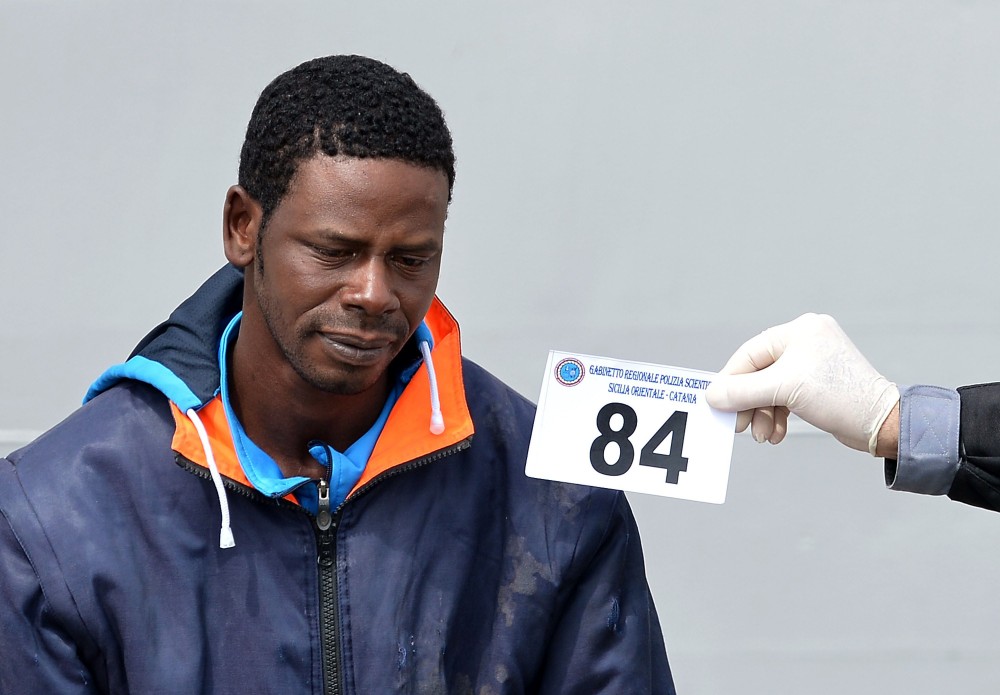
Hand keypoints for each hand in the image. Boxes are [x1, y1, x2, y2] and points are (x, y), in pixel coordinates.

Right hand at [705, 313, 898, 454]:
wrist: (882, 422)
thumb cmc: (840, 396)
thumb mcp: (784, 390)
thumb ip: (743, 391)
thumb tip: (713, 395)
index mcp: (799, 331)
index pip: (750, 354)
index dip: (731, 381)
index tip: (718, 403)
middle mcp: (806, 341)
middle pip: (760, 373)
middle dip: (750, 403)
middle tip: (739, 426)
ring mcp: (813, 362)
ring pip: (772, 388)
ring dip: (763, 414)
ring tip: (762, 436)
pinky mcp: (818, 383)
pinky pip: (786, 396)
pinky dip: (777, 415)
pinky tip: (776, 433)